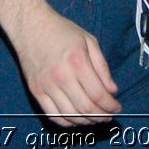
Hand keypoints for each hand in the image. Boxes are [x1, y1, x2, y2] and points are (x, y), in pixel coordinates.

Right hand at [11, 7, 119, 126]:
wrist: (31, 26)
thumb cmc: (62, 31)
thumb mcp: (89, 41)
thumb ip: (102, 67)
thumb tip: (112, 91)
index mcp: (77, 62)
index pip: (98, 94)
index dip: (111, 105)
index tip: (117, 107)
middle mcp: (61, 77)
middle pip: (86, 109)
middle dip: (102, 116)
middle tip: (109, 115)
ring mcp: (46, 86)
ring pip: (71, 116)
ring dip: (87, 122)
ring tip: (96, 118)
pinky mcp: (36, 91)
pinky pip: (53, 116)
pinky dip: (68, 123)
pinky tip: (77, 119)